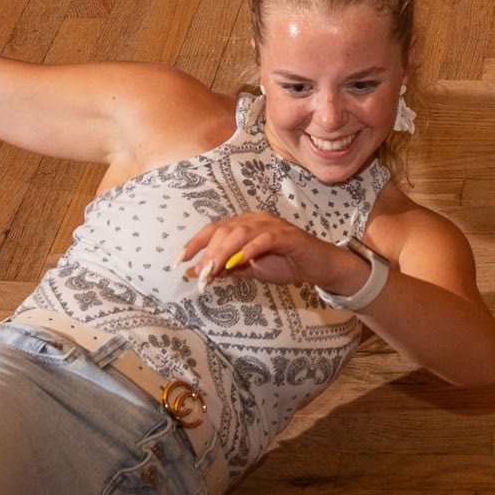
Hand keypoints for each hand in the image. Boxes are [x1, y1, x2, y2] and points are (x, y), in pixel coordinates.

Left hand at [179, 210, 352, 290]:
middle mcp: (256, 219)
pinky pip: (266, 238)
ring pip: (242, 231)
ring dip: (224, 251)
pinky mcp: (288, 236)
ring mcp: (273, 226)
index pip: (215, 228)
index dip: (195, 243)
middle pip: (225, 229)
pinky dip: (250, 249)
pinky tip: (239, 262)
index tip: (178, 261)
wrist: (316, 267)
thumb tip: (193, 272)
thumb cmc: (283, 264)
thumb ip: (222, 269)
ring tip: (213, 270)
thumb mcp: (247, 269)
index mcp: (245, 224)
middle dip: (208, 251)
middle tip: (200, 274)